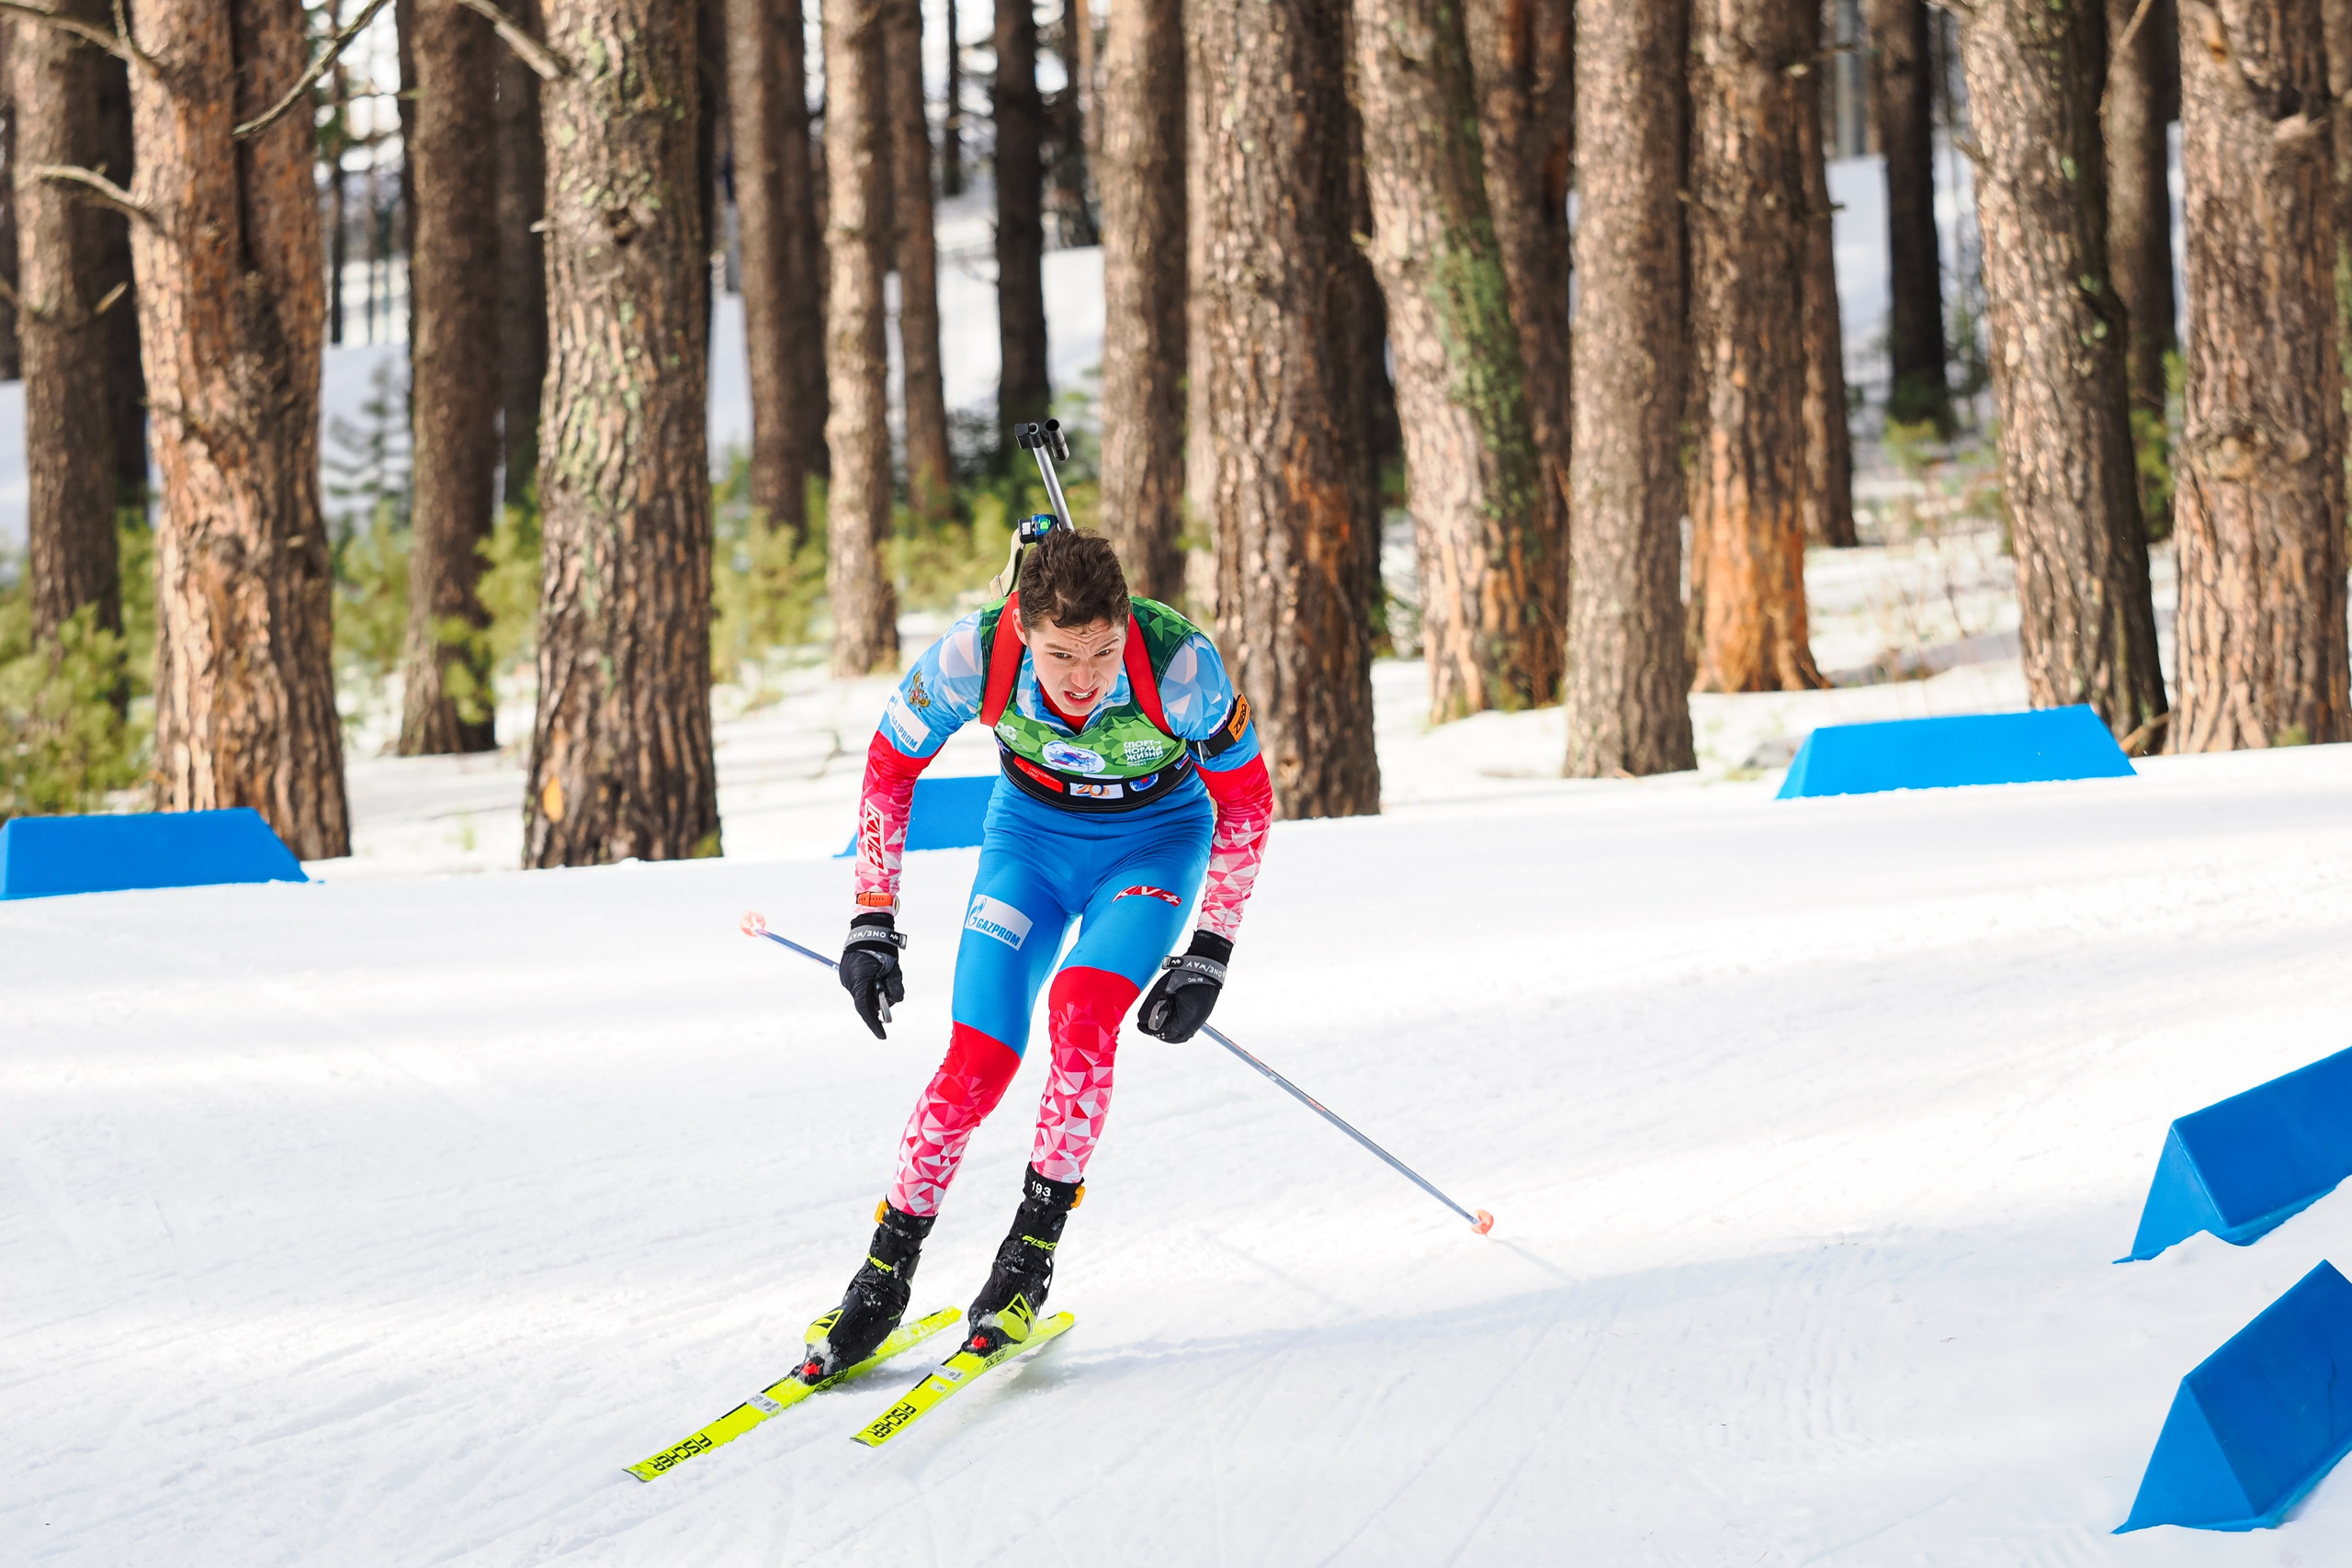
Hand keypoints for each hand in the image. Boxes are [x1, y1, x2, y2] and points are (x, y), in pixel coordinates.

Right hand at [840, 913, 907, 1038]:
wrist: (868, 929)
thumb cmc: (883, 948)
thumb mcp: (894, 968)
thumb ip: (895, 986)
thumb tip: (897, 1000)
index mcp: (860, 979)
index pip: (864, 1008)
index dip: (873, 1023)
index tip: (882, 1035)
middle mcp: (849, 980)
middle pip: (864, 1003)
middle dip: (878, 1006)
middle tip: (889, 1002)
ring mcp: (846, 977)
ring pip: (862, 996)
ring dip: (874, 995)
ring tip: (885, 978)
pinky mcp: (846, 974)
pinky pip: (859, 987)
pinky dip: (869, 989)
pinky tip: (878, 979)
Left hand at [1137, 931, 1229, 1042]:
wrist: (1205, 966)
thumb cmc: (1183, 975)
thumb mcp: (1163, 988)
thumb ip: (1151, 1006)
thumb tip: (1141, 1020)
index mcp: (1186, 1018)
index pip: (1164, 1032)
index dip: (1149, 1030)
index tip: (1139, 1025)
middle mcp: (1194, 1023)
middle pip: (1172, 1037)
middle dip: (1158, 1032)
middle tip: (1147, 1026)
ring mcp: (1199, 1021)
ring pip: (1180, 1035)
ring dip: (1167, 1031)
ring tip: (1157, 1023)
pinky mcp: (1201, 1016)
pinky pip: (1186, 1029)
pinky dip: (1175, 1027)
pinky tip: (1168, 1020)